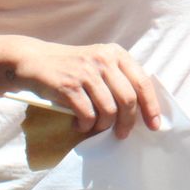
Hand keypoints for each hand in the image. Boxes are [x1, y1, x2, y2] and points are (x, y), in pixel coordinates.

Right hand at [13, 39, 161, 138]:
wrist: (35, 60)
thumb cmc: (72, 68)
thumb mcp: (99, 63)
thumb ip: (119, 78)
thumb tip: (142, 110)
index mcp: (117, 54)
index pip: (142, 82)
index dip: (150, 106)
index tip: (154, 126)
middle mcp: (104, 60)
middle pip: (128, 100)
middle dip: (128, 122)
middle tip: (122, 134)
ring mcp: (86, 72)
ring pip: (109, 110)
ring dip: (103, 126)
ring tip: (96, 128)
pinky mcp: (69, 85)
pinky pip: (87, 114)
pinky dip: (86, 125)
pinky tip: (80, 125)